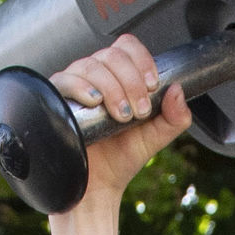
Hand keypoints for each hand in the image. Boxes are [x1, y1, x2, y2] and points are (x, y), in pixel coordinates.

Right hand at [51, 36, 191, 207]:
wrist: (99, 187)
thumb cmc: (120, 159)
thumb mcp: (155, 137)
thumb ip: (174, 118)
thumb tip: (178, 90)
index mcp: (118, 77)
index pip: (126, 47)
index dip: (141, 60)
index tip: (153, 85)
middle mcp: (95, 76)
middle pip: (111, 55)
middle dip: (131, 81)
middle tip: (139, 110)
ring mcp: (74, 86)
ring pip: (91, 65)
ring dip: (112, 87)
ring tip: (121, 115)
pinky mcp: (57, 100)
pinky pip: (65, 79)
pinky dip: (83, 87)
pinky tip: (96, 103)